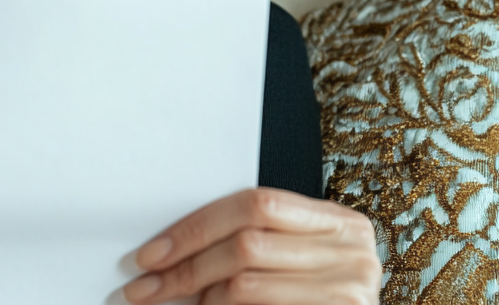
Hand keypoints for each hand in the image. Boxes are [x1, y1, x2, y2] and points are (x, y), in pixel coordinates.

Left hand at [122, 188, 380, 304]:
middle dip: (186, 265)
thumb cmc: (310, 298)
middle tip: (146, 285)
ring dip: (201, 296)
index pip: (253, 203)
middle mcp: (352, 249)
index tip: (152, 252)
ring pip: (246, 283)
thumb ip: (250, 241)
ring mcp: (352, 287)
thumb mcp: (289, 259)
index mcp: (337, 220)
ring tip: (177, 302)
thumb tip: (167, 247)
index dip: (196, 227)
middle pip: (246, 243)